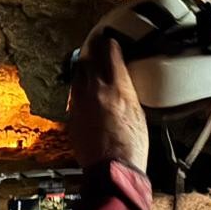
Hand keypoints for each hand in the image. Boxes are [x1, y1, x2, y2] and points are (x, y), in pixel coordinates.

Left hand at [68, 38, 148, 169]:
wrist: (112, 168)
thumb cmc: (131, 146)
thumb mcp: (139, 113)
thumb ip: (127, 92)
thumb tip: (122, 83)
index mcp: (117, 87)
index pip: (110, 53)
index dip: (110, 44)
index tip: (111, 41)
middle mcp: (95, 90)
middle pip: (89, 59)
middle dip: (93, 52)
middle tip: (97, 47)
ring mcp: (80, 102)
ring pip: (77, 75)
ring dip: (83, 69)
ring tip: (89, 66)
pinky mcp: (71, 115)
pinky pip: (73, 94)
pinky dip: (79, 88)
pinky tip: (84, 91)